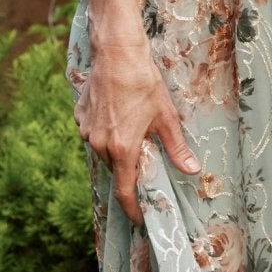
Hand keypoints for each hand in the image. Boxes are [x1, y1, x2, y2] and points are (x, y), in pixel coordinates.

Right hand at [75, 16, 199, 226]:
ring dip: (118, 148)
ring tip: (133, 129)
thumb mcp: (166, 116)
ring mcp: (86, 130)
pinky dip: (106, 131)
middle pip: (116, 169)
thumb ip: (176, 147)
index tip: (140, 219)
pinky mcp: (79, 116)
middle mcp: (99, 144)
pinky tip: (118, 113)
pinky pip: (93, 133)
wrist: (116, 52)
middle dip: (130, 170)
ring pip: (103, 151)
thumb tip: (191, 170)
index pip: (125, 191)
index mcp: (122, 149)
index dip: (132, 209)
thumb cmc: (143, 82)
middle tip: (146, 159)